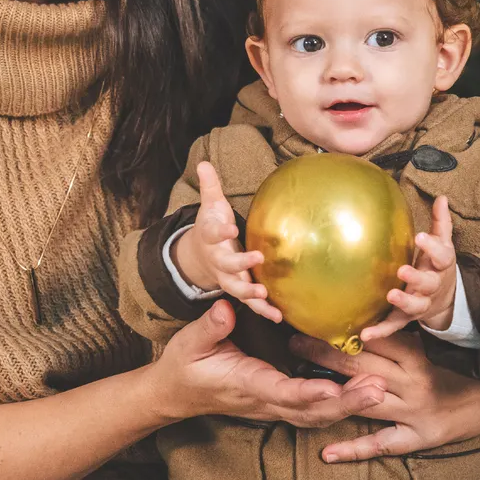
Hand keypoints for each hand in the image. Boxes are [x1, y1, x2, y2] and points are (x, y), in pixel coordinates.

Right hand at [150, 300, 386, 426]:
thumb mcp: (189, 343)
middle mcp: (265, 400)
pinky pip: (312, 410)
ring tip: (379, 389)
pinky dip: (338, 404)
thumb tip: (228, 308)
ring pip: (316, 414)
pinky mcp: (277, 400)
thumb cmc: (184, 366)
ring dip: (348, 405)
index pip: (282, 393)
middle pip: (311, 411)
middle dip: (346, 403)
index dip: (307, 393)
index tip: (331, 387)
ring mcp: (272, 404)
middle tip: (378, 389)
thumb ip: (210, 328)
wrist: (175, 394)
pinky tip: (360, 392)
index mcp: (247, 385)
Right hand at [173, 162, 281, 322]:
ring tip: (264, 294)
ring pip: (236, 287)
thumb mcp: (209, 204)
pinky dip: (263, 310)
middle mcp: (217, 259)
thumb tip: (203, 162)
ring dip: (250, 292)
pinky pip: (250, 302)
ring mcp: (227, 276)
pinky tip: (279, 316)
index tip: (231, 228)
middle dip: (240, 264)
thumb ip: (210, 186)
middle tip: (257, 259)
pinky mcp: (238, 288)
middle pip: (226, 264)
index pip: (213, 233)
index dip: (221, 231)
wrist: (199, 256)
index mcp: (210, 237)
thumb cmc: (211, 226)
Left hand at [289, 330, 479, 461]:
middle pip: (360, 364)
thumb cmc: (462, 360)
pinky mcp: (419, 437)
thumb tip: (368, 300)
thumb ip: (404, 322)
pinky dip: (354, 450)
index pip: (372, 335)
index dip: (341, 326)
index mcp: (416, 350)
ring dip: (330, 391)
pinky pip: (382, 444)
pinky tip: (327, 453)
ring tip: (297, 383)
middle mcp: (412, 379)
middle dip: (323, 352)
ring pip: (364, 399)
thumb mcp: (435, 337)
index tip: (312, 314)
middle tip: (293, 339)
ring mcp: (414, 411)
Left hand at [359, 195, 456, 341]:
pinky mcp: (406, 317)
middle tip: (403, 270)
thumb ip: (440, 223)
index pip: (441, 255)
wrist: (446, 300)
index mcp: (440, 265)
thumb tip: (441, 197)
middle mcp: (432, 285)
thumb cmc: (436, 265)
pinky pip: (393, 325)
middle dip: (416, 277)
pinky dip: (380, 331)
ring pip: (414, 305)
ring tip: (390, 295)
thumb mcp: (442, 245)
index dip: (432, 247)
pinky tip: (364, 335)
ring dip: (403, 301)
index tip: (420, 237)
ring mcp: (420, 303)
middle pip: (427, 283)